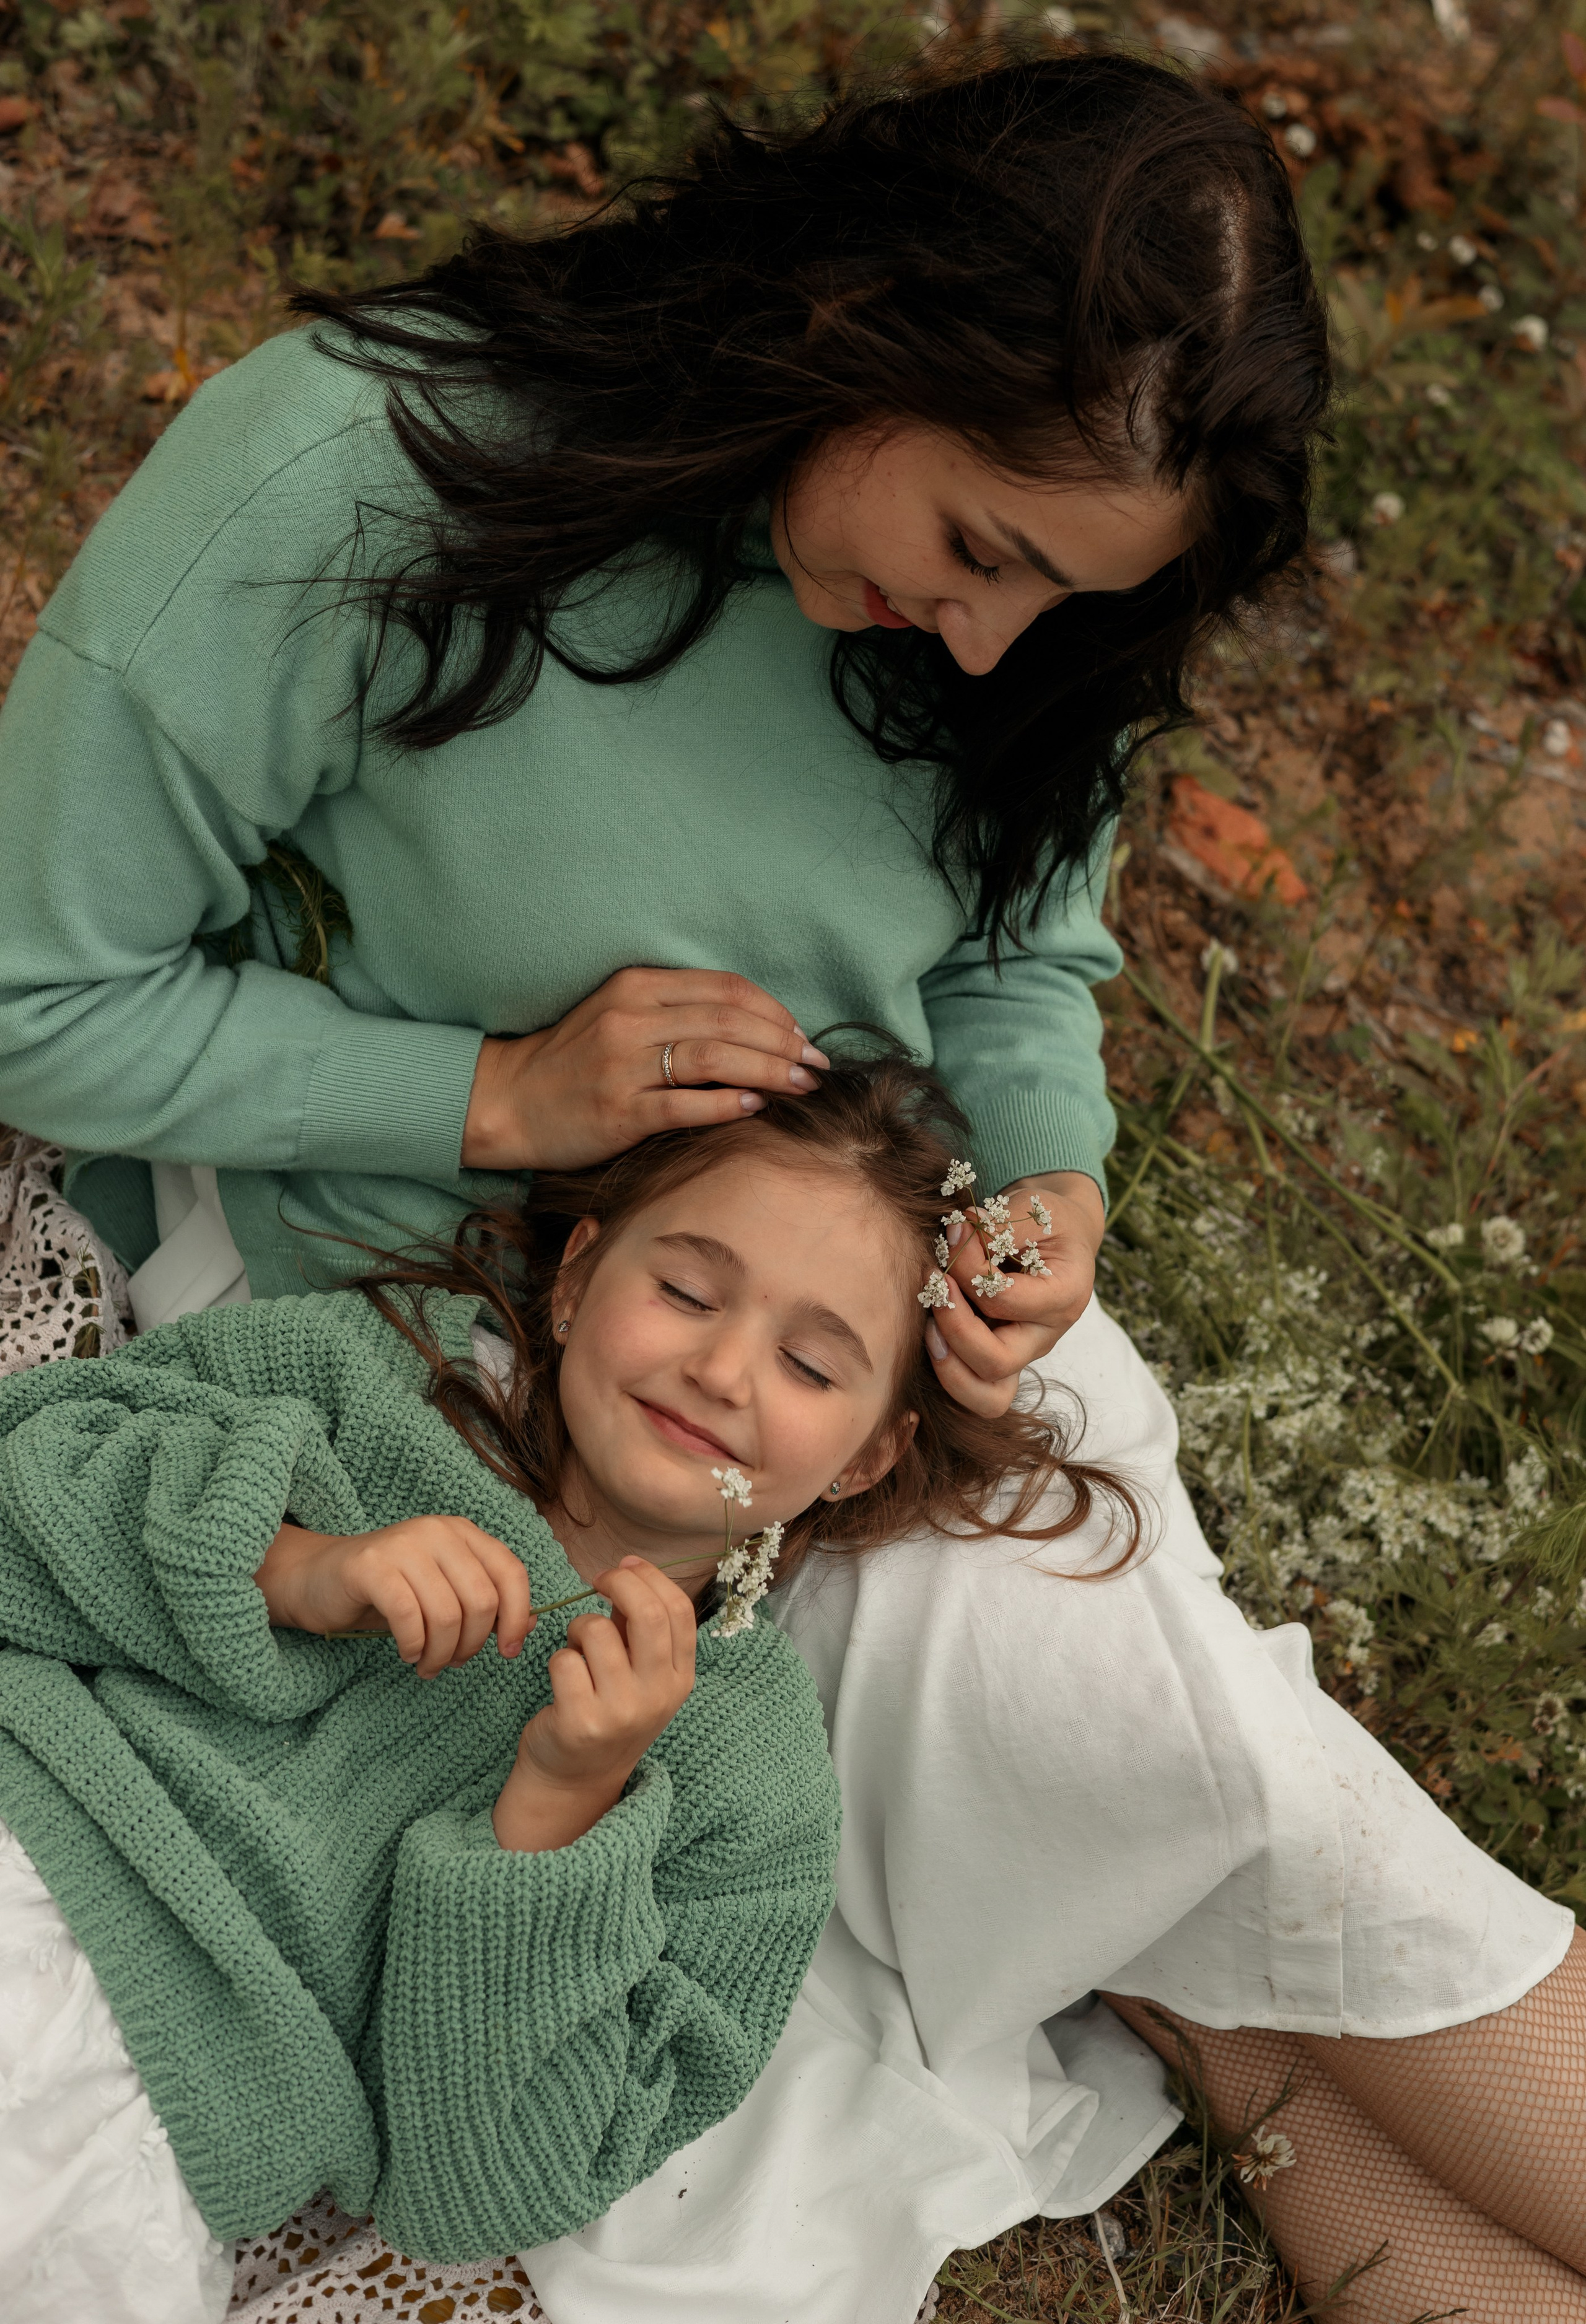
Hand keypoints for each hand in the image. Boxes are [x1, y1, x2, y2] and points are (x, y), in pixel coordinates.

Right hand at [254, 1516, 534, 1678]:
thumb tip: (531, 1626)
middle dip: (472, 1644)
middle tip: (453, 1663)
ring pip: (448, 1614)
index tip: (507, 1652)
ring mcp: (403, 1545)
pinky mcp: (371, 1566)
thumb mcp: (442, 1595)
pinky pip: (409, 1616)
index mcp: (462, 1533)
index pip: (511, 1573)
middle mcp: (437, 1531)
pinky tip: (407, 1653)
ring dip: (441, 1653)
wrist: (316, 1579)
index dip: (517, 1617)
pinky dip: (414, 1645)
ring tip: (428, 1664)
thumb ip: (486, 1605)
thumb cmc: (387, 1591)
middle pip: (481, 1600)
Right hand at [461, 966, 829, 1171]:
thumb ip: (678, 1012)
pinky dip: (726, 1104)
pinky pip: (684, 1105)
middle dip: (783, 1042)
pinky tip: (756, 1107)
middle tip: (817, 1064)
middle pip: (728, 1021)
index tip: (802, 1034)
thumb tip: (755, 1027)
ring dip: (768, 1070)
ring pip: (714, 1058)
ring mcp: (622, 1065)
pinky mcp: (618, 1110)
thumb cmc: (574, 1061)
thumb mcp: (621, 1015)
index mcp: (637, 986)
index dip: (774, 1011)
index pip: (725, 989)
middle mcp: (630, 1018)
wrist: (508, 1101)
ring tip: (802, 1085)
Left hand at [493, 1559, 696, 1851]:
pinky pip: (564, 1660)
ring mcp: (621, 1712)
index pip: (679, 1611)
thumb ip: (641, 1628)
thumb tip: (630, 1569)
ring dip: (579, 1627)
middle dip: (618, 1582)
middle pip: (648, 1614)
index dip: (650, 1577)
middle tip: (598, 1580)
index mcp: (680, 1679)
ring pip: (597, 1631)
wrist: (576, 1779)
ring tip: (577, 1647)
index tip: (624, 1566)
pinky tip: (563, 1678)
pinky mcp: (581, 1722)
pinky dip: (557, 1658)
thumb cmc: (609, 1711)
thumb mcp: (641, 1675)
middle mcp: (657, 1696)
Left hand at [925, 1172, 1104, 1417]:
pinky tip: (930, 1334)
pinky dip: (947, 1373)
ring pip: (987, 1397)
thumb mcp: (1034, 1210)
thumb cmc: (1047, 1221)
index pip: (1004, 1300)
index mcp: (1064, 1297)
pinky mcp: (1001, 1361)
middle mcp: (1046, 1336)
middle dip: (954, 1327)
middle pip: (997, 1361)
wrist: (1059, 1237)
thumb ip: (998, 1227)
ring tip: (927, 1326)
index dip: (968, 1268)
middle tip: (932, 1285)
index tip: (951, 1233)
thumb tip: (954, 1238)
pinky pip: (974, 1392)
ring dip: (948, 1366)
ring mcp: (1023, 1354)